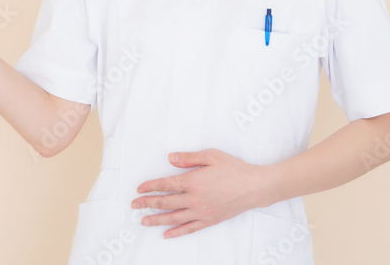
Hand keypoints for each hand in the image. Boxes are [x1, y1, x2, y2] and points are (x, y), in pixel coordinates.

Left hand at [131, 148, 266, 238]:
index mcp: (193, 181)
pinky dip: (176, 232)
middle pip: (165, 203)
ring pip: (174, 218)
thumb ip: (189, 158)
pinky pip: (189, 228)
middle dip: (147, 204)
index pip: (165, 185)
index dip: (150, 186)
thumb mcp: (211, 156)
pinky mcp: (210, 220)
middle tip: (134, 205)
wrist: (255, 187)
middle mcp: (195, 199)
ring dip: (156, 220)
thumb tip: (170, 158)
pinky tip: (166, 234)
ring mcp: (202, 212)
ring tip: (143, 221)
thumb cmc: (234, 169)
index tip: (139, 188)